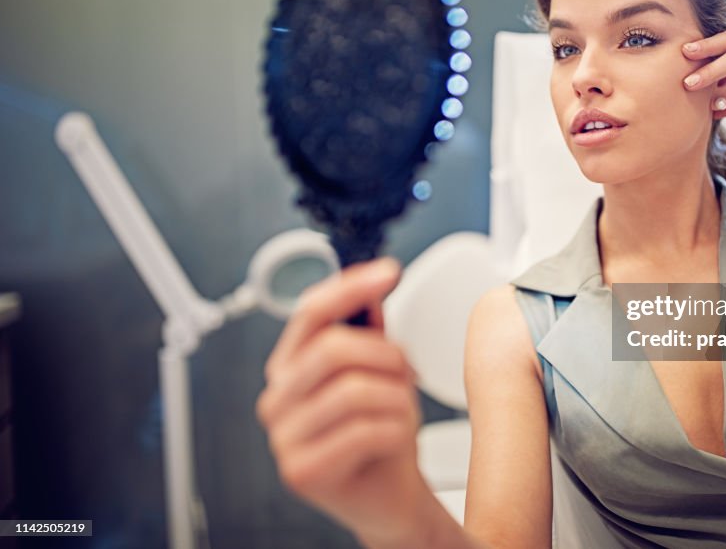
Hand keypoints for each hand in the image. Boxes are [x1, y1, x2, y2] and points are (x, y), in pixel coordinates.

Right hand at [256, 258, 430, 545]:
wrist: (390, 496)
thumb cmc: (381, 432)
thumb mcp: (380, 372)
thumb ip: (369, 331)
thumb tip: (372, 284)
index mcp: (288, 366)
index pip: (311, 312)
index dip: (351, 286)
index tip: (388, 272)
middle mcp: (276, 399)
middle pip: (333, 348)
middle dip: (387, 357)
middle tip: (406, 375)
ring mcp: (283, 438)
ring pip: (355, 390)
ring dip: (396, 398)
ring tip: (401, 412)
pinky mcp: (302, 471)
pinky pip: (364, 430)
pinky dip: (396, 430)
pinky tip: (395, 439)